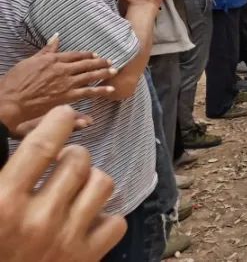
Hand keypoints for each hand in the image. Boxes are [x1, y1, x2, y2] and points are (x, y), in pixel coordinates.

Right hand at [0, 36, 114, 130]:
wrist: (10, 102)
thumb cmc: (15, 82)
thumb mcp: (29, 61)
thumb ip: (46, 50)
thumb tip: (57, 36)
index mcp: (53, 59)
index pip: (75, 55)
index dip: (87, 54)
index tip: (96, 54)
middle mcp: (62, 69)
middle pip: (86, 64)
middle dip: (100, 62)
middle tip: (110, 61)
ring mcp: (66, 83)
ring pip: (90, 76)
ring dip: (103, 73)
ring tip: (114, 71)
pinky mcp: (67, 96)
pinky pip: (88, 92)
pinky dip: (100, 90)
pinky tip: (110, 89)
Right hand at [0, 106, 127, 261]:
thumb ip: (5, 173)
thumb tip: (26, 142)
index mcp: (3, 203)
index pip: (42, 144)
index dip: (58, 121)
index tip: (63, 116)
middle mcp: (38, 219)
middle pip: (79, 159)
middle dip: (72, 155)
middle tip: (59, 166)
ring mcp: (66, 239)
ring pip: (103, 183)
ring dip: (90, 181)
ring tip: (74, 191)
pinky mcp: (86, 258)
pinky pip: (116, 222)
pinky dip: (104, 218)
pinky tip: (85, 221)